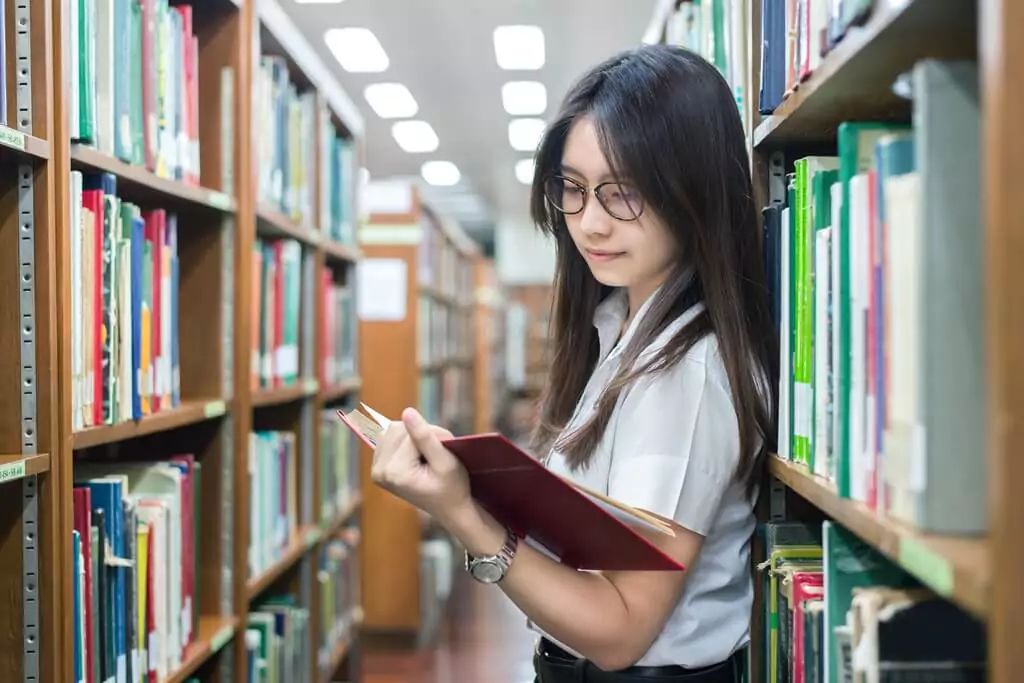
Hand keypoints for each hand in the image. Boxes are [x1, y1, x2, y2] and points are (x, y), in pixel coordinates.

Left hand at [369, 408, 471, 526]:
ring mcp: (376, 470)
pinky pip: (388, 437)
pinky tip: (414, 457)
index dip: (434, 436)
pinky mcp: (378, 467)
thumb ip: (425, 436)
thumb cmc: (453, 487)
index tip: (445, 453)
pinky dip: (404, 441)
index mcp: (394, 472)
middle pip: (398, 428)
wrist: (450, 509)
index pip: (411, 434)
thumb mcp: (445, 461)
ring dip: (412, 437)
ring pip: (392, 429)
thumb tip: (407, 411)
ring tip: (426, 457)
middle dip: (421, 435)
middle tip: (436, 456)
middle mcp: (379, 471)